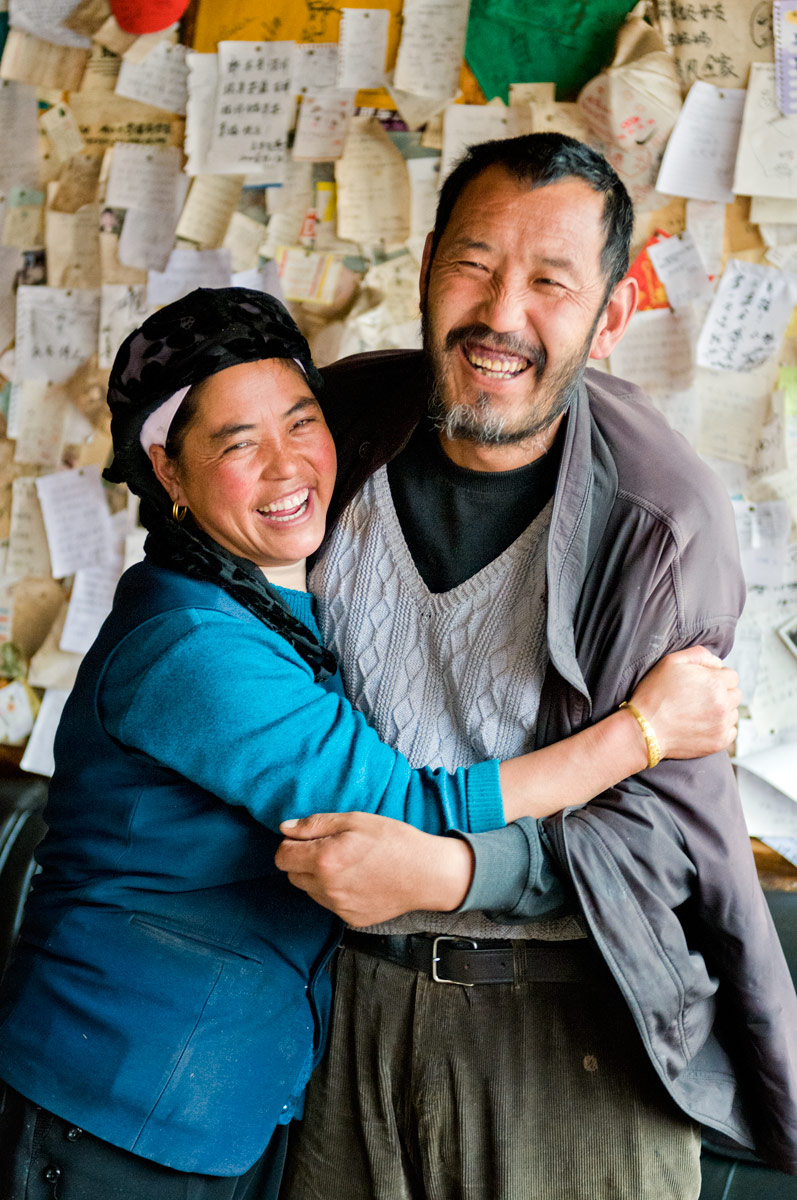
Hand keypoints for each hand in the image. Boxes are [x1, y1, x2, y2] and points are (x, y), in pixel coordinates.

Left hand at [274, 811, 473, 926]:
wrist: (426, 873)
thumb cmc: (394, 841)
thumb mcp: (355, 820)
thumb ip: (315, 824)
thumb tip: (285, 828)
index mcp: (324, 860)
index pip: (282, 856)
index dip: (291, 843)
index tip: (307, 838)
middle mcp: (327, 888)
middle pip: (292, 875)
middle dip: (303, 860)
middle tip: (331, 847)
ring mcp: (338, 907)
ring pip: (310, 890)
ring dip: (318, 877)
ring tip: (348, 863)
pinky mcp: (350, 919)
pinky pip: (330, 903)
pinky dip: (336, 891)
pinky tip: (358, 879)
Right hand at [628, 645, 739, 759]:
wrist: (645, 729)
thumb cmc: (654, 694)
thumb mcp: (671, 662)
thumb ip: (699, 654)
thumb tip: (718, 663)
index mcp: (715, 682)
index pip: (732, 676)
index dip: (717, 677)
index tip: (703, 683)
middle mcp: (723, 703)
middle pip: (735, 694)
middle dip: (722, 693)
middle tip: (700, 698)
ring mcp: (722, 724)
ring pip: (733, 713)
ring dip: (721, 711)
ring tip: (698, 712)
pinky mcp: (719, 742)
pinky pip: (731, 731)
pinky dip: (721, 728)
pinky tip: (702, 726)